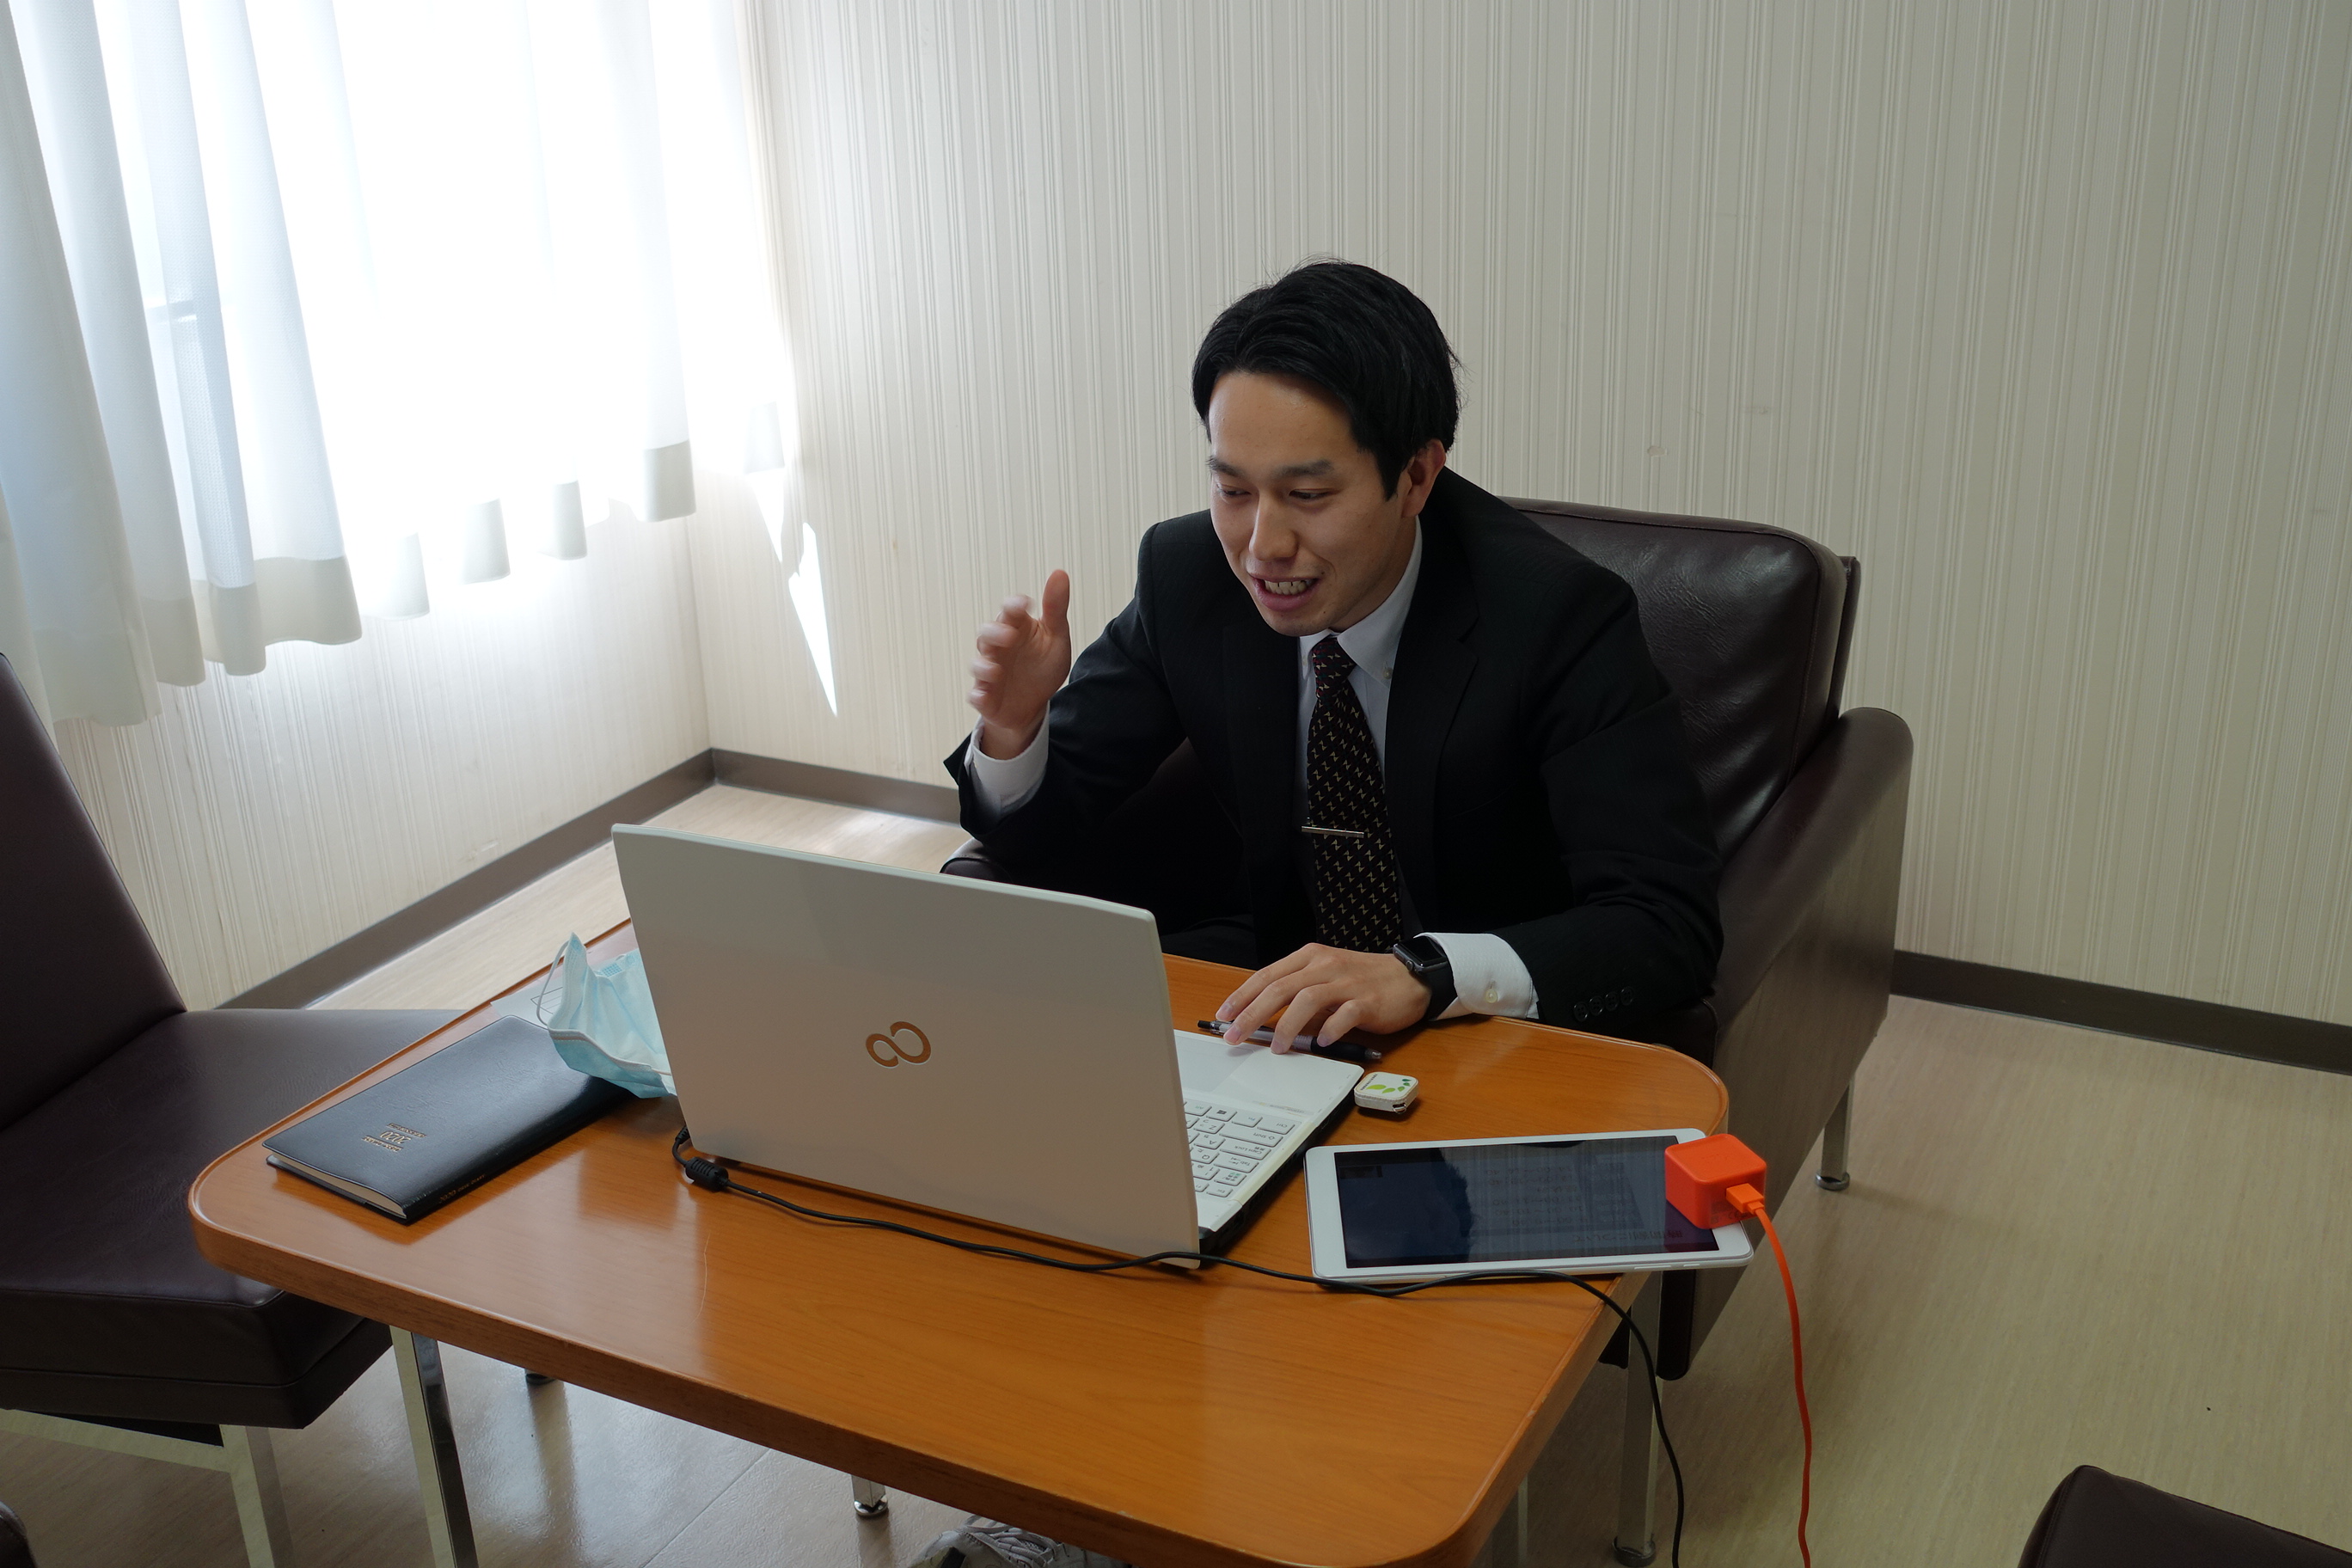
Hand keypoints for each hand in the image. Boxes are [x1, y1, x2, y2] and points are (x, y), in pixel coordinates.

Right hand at [967, 570, 1072, 758]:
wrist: (1034, 705)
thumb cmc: (1041, 666)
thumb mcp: (1054, 637)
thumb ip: (1055, 608)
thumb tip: (1060, 573)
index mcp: (1016, 628)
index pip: (1010, 611)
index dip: (1013, 605)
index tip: (1024, 604)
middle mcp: (999, 647)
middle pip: (986, 634)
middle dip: (994, 633)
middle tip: (1010, 636)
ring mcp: (990, 672)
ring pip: (978, 664)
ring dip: (984, 666)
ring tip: (996, 671)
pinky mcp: (986, 696)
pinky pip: (976, 695)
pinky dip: (978, 695)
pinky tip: (983, 696)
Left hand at [1213, 944, 1429, 1053]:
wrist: (1410, 978)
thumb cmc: (1363, 980)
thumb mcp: (1326, 977)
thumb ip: (1298, 993)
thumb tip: (1264, 1019)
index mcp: (1310, 957)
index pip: (1267, 975)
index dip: (1242, 996)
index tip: (1224, 1016)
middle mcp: (1325, 965)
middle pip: (1280, 988)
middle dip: (1252, 1014)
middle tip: (1235, 1036)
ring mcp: (1347, 982)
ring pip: (1307, 1000)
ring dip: (1287, 1026)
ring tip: (1277, 1048)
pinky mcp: (1368, 1000)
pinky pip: (1344, 1015)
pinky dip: (1328, 1030)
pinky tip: (1320, 1044)